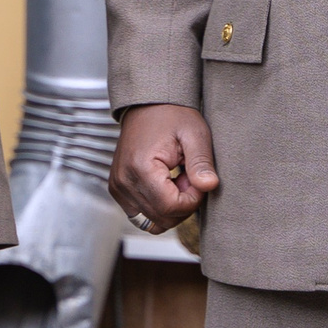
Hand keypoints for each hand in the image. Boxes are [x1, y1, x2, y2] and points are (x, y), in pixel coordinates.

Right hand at [108, 103, 220, 233]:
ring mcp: (117, 186)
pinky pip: (140, 214)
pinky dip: (157, 206)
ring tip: (175, 181)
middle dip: (182, 204)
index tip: (197, 179)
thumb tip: (209, 186)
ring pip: (151, 222)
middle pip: (161, 218)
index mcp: (140, 167)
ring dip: (169, 208)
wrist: (148, 105)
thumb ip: (201, 163)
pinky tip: (164, 185)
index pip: (170, 207)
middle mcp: (123, 180)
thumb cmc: (172, 116)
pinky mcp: (117, 189)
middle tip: (188, 178)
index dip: (192, 200)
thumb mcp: (194, 134)